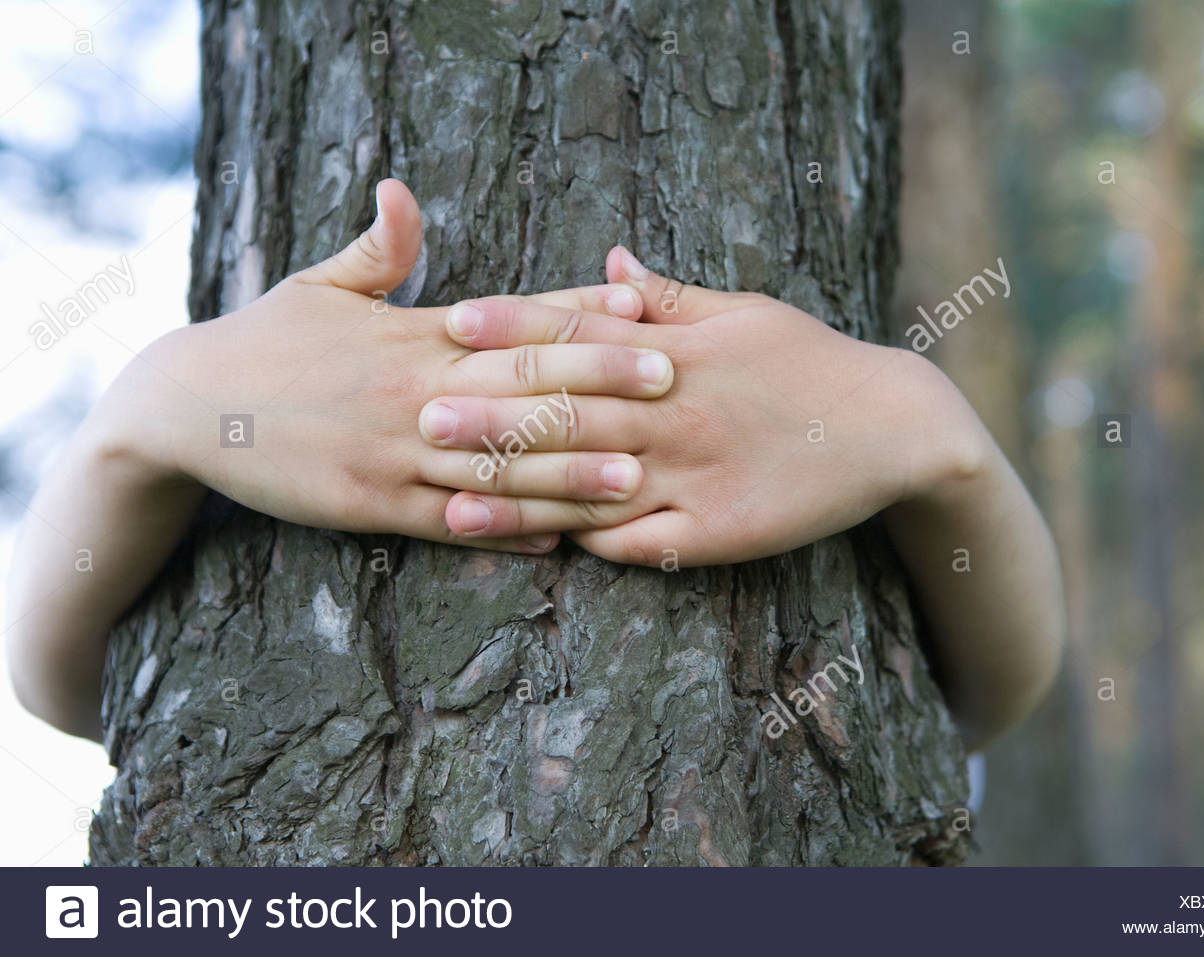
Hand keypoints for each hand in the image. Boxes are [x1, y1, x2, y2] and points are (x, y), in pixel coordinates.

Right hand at [98, 182, 675, 553]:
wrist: (185, 411)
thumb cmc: (264, 343)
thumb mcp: (318, 287)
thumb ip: (378, 249)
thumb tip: (402, 191)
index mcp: (411, 334)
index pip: (510, 320)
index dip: (577, 315)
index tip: (640, 309)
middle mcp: (413, 392)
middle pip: (521, 387)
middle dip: (599, 385)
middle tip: (669, 384)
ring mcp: (394, 454)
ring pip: (498, 466)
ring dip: (571, 473)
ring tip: (636, 478)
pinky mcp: (371, 506)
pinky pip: (453, 523)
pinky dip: (507, 533)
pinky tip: (558, 541)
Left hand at [430, 246, 987, 564]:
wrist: (895, 430)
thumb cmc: (812, 363)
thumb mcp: (747, 312)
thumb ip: (671, 294)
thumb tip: (609, 261)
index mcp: (680, 354)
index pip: (583, 337)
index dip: (516, 328)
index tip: (454, 321)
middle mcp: (678, 416)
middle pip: (571, 418)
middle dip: (493, 418)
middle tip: (420, 417)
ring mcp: (696, 480)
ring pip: (592, 491)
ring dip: (519, 501)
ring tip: (453, 506)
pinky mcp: (717, 535)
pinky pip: (643, 544)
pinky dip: (594, 545)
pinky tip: (544, 549)